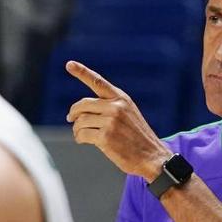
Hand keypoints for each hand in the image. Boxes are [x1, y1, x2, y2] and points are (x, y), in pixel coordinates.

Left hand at [65, 61, 171, 179]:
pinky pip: (82, 134)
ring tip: (81, 135)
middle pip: (82, 104)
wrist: (152, 157)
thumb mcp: (128, 115)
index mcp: (121, 99)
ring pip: (80, 121)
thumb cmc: (137, 138)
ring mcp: (111, 122)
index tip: (69, 64)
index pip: (98, 82)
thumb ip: (109, 107)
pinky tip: (83, 141)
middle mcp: (116, 107)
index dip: (82, 72)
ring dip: (77, 129)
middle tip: (70, 119)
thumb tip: (81, 111)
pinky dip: (79, 138)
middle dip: (73, 113)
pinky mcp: (106, 137)